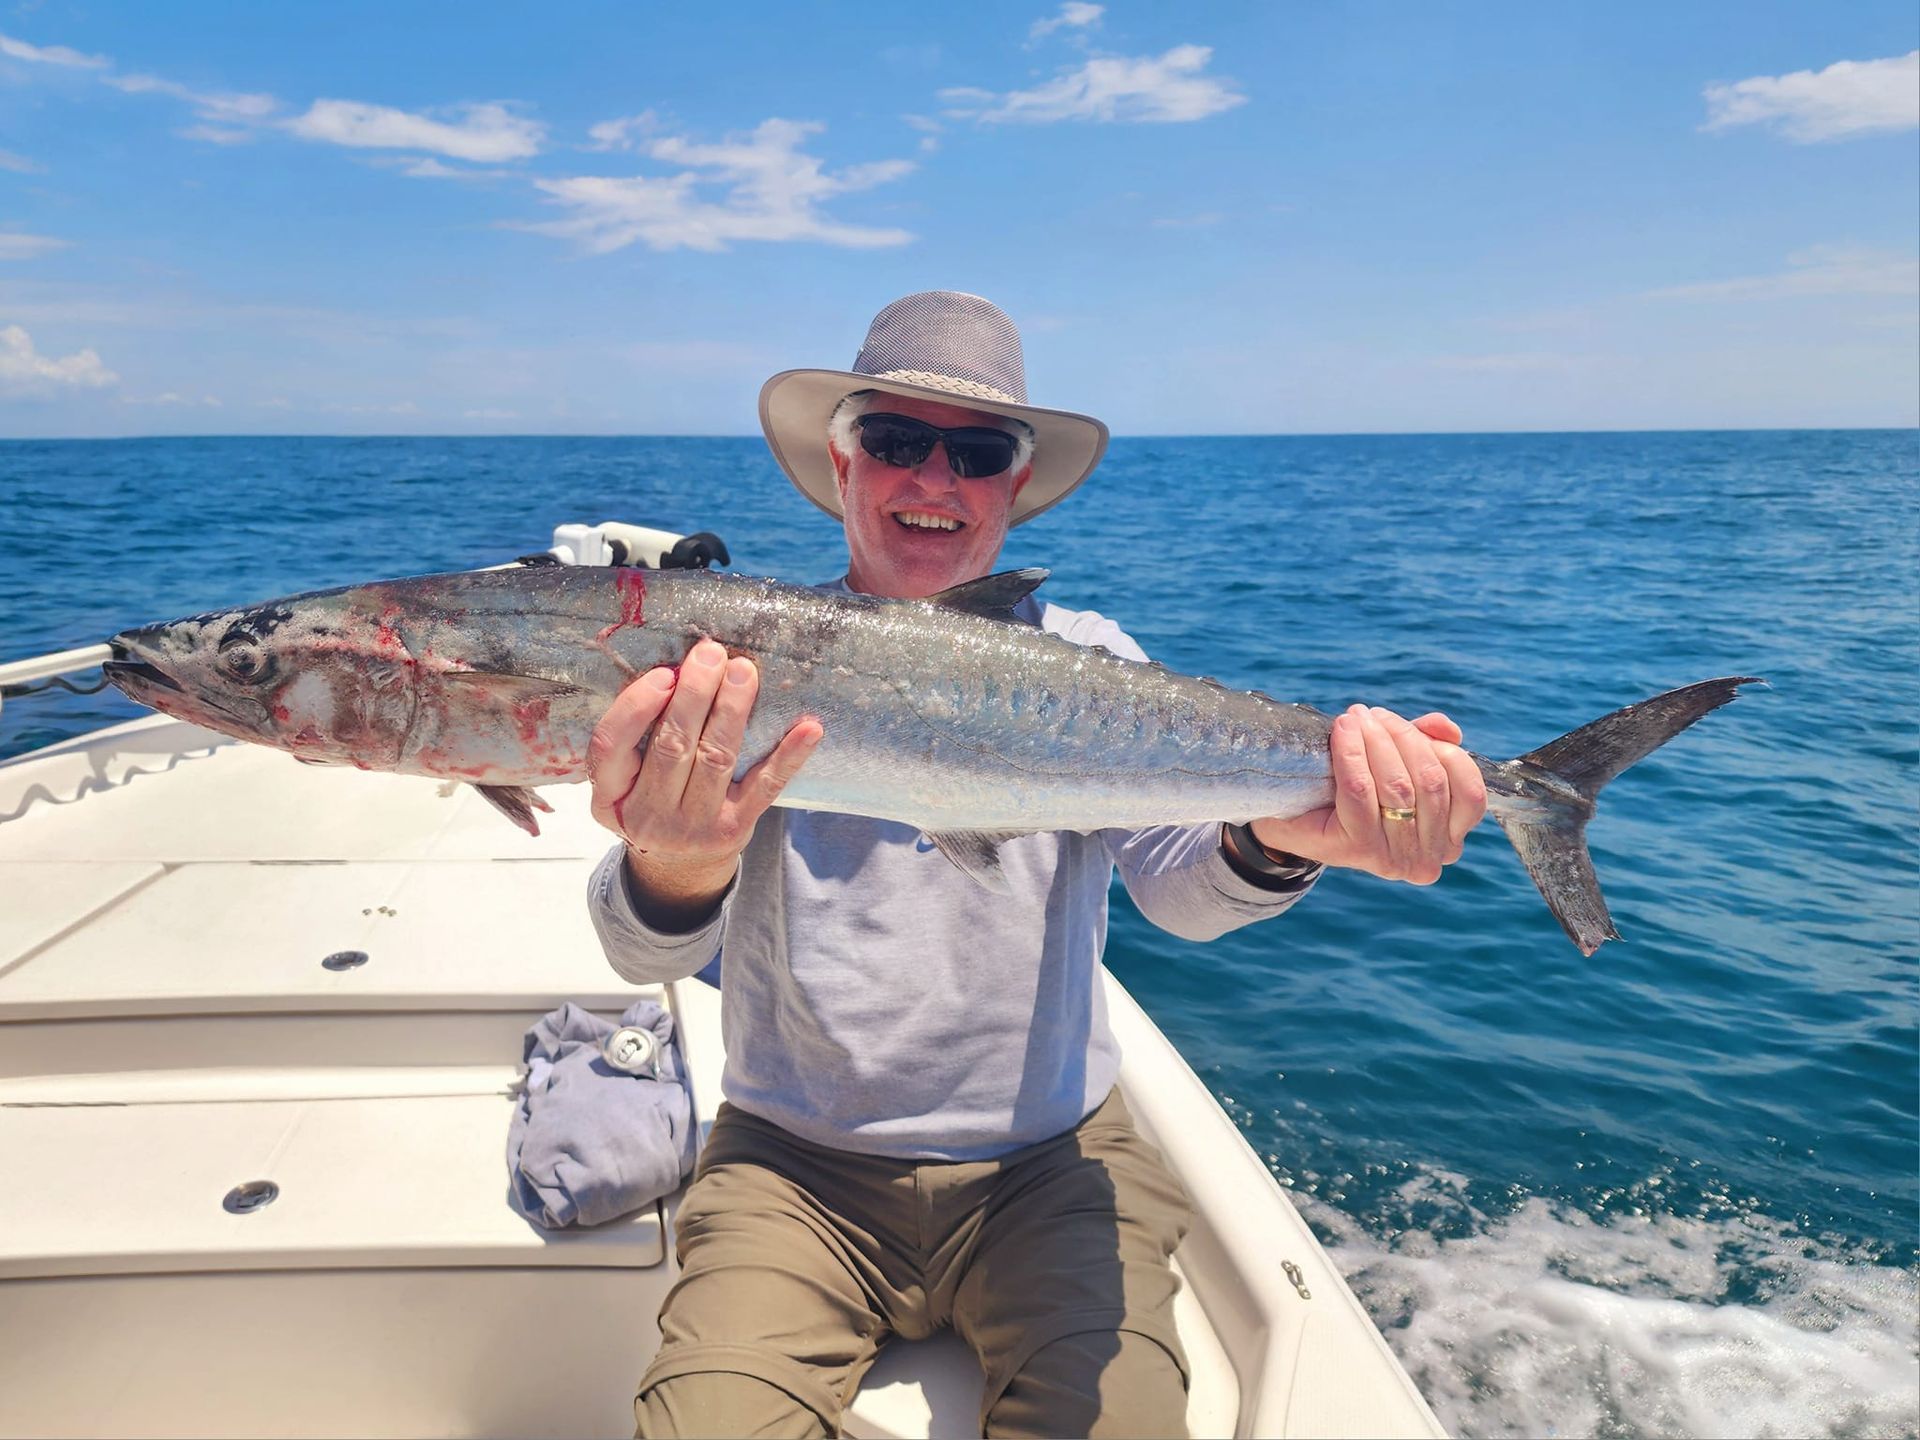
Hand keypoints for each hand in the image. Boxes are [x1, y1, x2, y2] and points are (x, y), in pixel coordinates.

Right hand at [586, 639, 821, 891]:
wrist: (679, 870)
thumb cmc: (651, 803)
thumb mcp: (622, 784)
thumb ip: (634, 739)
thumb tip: (674, 670)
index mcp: (610, 797)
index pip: (611, 746)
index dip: (636, 707)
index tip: (664, 674)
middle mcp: (648, 817)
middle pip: (672, 746)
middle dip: (694, 695)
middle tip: (711, 653)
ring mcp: (694, 826)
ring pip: (716, 758)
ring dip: (732, 710)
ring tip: (743, 671)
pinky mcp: (735, 828)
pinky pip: (765, 786)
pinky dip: (789, 755)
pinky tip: (809, 728)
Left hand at [1248, 706, 1486, 883]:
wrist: (1292, 823)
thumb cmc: (1350, 794)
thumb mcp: (1396, 765)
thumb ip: (1426, 745)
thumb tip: (1448, 729)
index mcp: (1450, 841)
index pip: (1469, 792)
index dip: (1444, 750)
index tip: (1406, 724)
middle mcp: (1428, 860)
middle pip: (1430, 782)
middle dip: (1401, 737)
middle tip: (1370, 715)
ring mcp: (1395, 859)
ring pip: (1398, 785)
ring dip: (1376, 740)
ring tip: (1355, 718)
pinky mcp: (1358, 849)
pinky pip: (1361, 790)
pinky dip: (1352, 753)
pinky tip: (1342, 731)